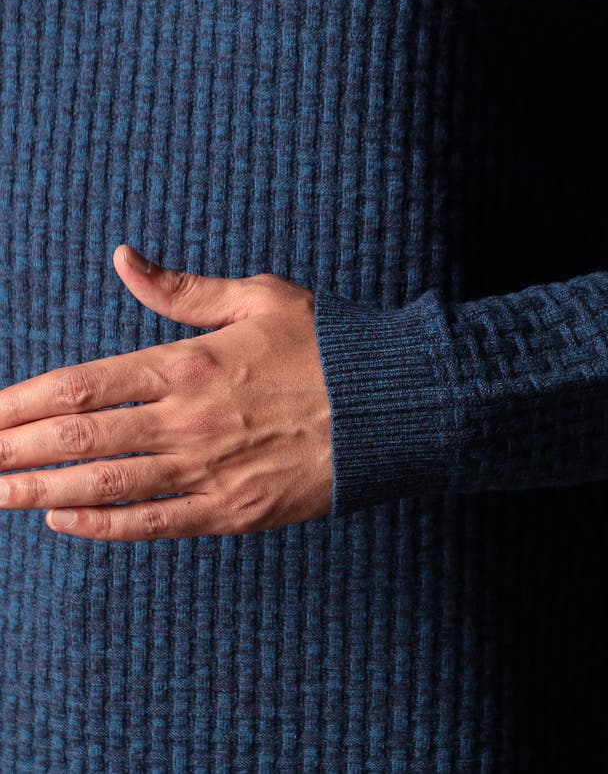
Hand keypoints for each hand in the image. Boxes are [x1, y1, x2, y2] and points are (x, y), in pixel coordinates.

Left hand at [0, 245, 333, 539]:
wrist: (393, 406)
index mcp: (191, 363)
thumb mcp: (260, 298)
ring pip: (105, 486)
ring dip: (39, 492)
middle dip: (11, 452)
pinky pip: (156, 523)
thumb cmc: (330, 345)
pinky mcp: (236, 509)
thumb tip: (124, 259)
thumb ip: (184, 289)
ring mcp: (211, 470)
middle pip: (78, 440)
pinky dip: (104, 525)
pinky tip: (62, 522)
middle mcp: (189, 420)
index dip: (20, 404)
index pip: (82, 386)